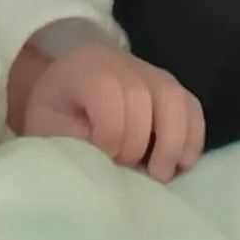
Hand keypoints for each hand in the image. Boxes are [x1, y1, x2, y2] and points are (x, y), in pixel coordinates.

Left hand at [6, 20, 205, 178]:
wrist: (72, 81)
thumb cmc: (60, 108)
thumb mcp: (47, 124)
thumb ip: (69, 139)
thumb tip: (102, 162)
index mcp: (87, 70)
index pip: (108, 96)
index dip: (109, 135)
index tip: (103, 159)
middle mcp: (124, 65)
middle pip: (144, 96)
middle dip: (139, 142)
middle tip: (129, 169)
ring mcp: (152, 73)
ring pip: (175, 99)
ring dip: (174, 141)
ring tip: (162, 174)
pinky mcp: (171, 88)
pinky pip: (192, 106)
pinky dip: (193, 135)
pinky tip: (182, 162)